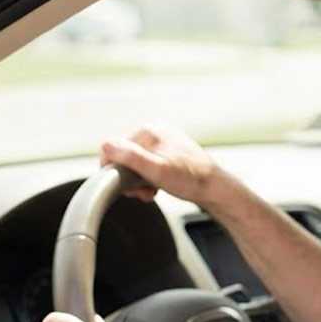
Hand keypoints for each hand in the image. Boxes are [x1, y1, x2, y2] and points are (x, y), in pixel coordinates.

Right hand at [100, 122, 225, 207]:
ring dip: (138, 179)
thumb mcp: (157, 171)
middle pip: (124, 155)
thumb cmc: (190, 180)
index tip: (124, 186)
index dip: (113, 170)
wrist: (214, 188)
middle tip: (142, 191)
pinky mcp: (168, 149)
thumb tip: (106, 146)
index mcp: (150, 130)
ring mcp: (163, 139)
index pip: (113, 146)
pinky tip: (157, 186)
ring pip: (135, 161)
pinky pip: (147, 162)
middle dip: (129, 177)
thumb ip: (131, 157)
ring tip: (151, 190)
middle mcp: (156, 129)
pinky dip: (148, 177)